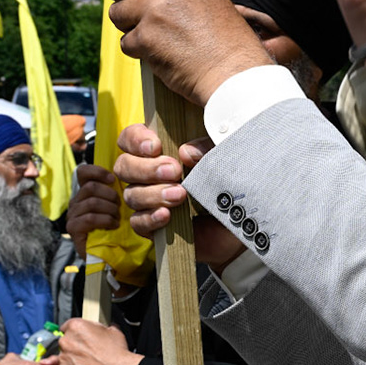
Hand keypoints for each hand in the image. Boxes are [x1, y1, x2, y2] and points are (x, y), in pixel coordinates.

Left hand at [56, 319, 141, 364]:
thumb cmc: (116, 355)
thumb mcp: (114, 332)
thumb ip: (102, 329)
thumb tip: (104, 330)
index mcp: (76, 327)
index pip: (67, 327)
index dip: (76, 334)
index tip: (80, 338)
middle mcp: (66, 342)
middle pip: (65, 343)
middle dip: (74, 348)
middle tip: (88, 353)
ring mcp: (63, 358)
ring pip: (64, 359)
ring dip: (72, 361)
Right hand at [67, 164, 123, 254]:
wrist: (112, 254)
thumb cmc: (117, 228)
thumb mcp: (119, 206)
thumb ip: (117, 192)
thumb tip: (125, 175)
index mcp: (85, 193)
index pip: (83, 172)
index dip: (97, 171)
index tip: (113, 179)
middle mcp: (76, 201)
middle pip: (90, 187)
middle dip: (110, 195)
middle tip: (120, 207)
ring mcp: (72, 215)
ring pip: (92, 202)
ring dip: (110, 209)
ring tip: (117, 218)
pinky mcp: (73, 228)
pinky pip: (90, 218)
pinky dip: (105, 220)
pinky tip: (113, 225)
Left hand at [104, 0, 271, 105]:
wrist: (235, 74)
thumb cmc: (228, 45)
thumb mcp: (210, 2)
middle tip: (125, 0)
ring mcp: (154, 10)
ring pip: (117, 13)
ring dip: (131, 27)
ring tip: (160, 40)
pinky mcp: (145, 36)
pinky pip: (126, 42)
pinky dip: (140, 52)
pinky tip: (164, 57)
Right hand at [109, 125, 243, 265]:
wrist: (241, 225)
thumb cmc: (229, 184)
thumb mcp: (224, 158)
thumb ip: (208, 147)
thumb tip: (186, 152)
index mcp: (160, 152)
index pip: (130, 138)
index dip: (135, 139)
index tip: (155, 146)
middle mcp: (149, 175)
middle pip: (123, 166)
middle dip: (145, 168)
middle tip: (174, 171)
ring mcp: (149, 201)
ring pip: (131, 194)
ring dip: (153, 194)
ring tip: (180, 195)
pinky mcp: (153, 226)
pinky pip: (137, 222)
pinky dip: (150, 218)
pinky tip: (166, 215)